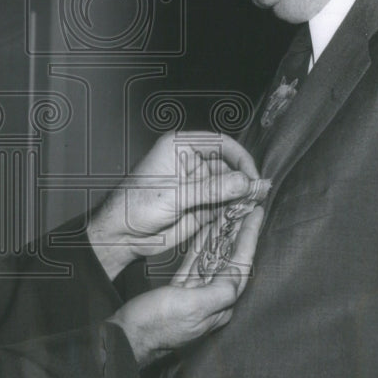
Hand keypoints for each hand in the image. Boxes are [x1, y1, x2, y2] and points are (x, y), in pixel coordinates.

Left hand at [88, 131, 260, 278]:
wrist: (121, 234)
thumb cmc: (135, 206)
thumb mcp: (176, 195)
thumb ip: (212, 189)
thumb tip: (246, 182)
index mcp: (181, 147)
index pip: (220, 143)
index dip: (240, 158)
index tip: (253, 175)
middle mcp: (191, 163)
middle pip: (229, 166)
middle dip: (243, 181)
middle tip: (257, 197)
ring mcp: (197, 185)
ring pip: (229, 188)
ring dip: (240, 198)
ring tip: (251, 209)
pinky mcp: (200, 206)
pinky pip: (224, 206)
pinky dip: (233, 212)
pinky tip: (240, 218)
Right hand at [107, 205, 263, 366]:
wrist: (127, 336)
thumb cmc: (157, 324)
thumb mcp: (191, 307)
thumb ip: (218, 292)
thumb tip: (238, 276)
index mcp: (219, 304)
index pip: (240, 265)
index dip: (249, 237)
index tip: (256, 214)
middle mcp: (211, 299)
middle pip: (230, 258)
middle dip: (238, 232)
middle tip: (245, 207)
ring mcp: (196, 293)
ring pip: (213, 257)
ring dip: (222, 234)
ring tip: (229, 212)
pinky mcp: (180, 290)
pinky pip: (196, 262)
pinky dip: (203, 245)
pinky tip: (206, 231)